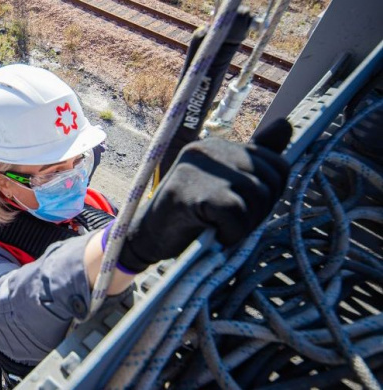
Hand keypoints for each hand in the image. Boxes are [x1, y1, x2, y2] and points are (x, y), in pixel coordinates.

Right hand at [117, 119, 290, 271]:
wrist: (146, 236)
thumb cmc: (188, 215)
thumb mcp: (223, 184)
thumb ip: (254, 159)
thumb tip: (287, 124)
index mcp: (217, 146)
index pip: (275, 164)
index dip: (271, 193)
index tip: (247, 209)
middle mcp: (209, 150)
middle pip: (270, 181)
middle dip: (260, 210)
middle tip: (233, 224)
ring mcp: (200, 170)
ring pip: (256, 198)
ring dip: (245, 225)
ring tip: (222, 229)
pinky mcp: (195, 193)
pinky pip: (238, 215)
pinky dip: (232, 233)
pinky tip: (215, 235)